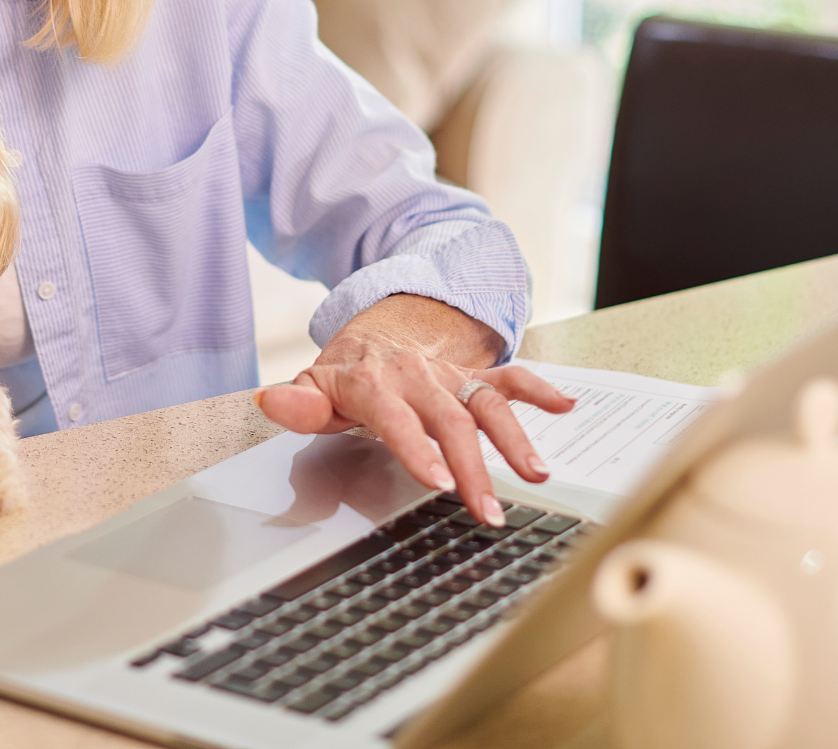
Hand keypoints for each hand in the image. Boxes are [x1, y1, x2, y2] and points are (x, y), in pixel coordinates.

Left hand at [254, 295, 574, 526]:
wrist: (377, 328)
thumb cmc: (347, 372)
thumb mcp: (313, 385)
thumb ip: (298, 402)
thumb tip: (270, 401)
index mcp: (375, 382)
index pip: (396, 418)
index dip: (416, 448)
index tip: (438, 481)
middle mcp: (418, 376)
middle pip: (450, 420)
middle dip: (473, 466)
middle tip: (487, 510)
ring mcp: (451, 374)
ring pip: (487, 403)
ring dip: (515, 438)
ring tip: (536, 474)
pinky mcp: (475, 374)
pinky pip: (510, 378)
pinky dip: (540, 389)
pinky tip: (566, 405)